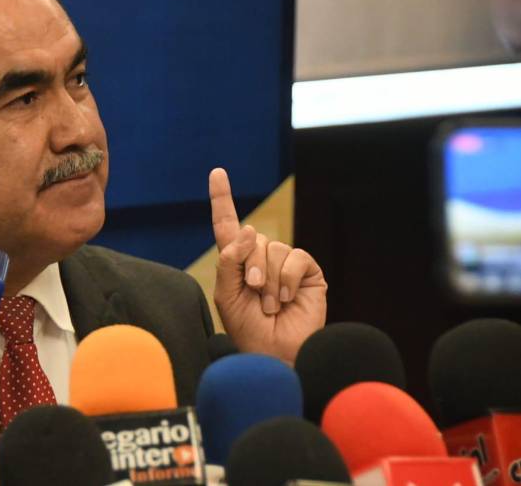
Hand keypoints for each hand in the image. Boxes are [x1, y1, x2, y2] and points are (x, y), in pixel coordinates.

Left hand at [209, 168, 326, 363]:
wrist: (274, 353)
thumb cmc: (247, 328)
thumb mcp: (226, 293)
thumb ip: (230, 260)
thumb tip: (251, 229)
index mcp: (237, 261)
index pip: (228, 223)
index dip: (222, 198)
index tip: (217, 172)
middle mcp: (262, 257)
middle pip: (252, 238)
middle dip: (250, 267)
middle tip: (253, 294)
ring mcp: (286, 263)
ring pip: (273, 247)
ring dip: (268, 280)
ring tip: (270, 304)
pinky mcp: (308, 272)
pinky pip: (296, 258)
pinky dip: (287, 279)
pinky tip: (286, 299)